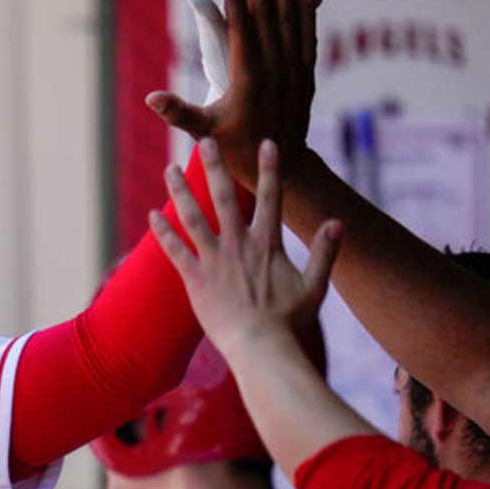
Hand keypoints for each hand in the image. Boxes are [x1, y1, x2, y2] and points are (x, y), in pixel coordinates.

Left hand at [153, 138, 339, 361]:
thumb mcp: (315, 287)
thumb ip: (325, 253)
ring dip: (179, 191)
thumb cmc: (289, 323)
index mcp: (268, 244)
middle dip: (213, 166)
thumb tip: (339, 222)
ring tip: (168, 168)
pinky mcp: (195, 280)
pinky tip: (151, 216)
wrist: (261, 348)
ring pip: (193, 217)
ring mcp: (215, 261)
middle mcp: (239, 245)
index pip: (271, 197)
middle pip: (223, 197)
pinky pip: (175, 251)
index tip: (266, 143)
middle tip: (204, 140)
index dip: (269, 168)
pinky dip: (162, 233)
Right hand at [154, 0, 348, 179]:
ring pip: (289, 21)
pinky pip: (307, 38)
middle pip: (266, 16)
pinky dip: (305, 15)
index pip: (241, 28)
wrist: (283, 166)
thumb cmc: (237, 151)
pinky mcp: (305, 76)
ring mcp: (293, 70)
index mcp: (248, 78)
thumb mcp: (204, 133)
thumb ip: (179, 112)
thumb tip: (151, 97)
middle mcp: (274, 69)